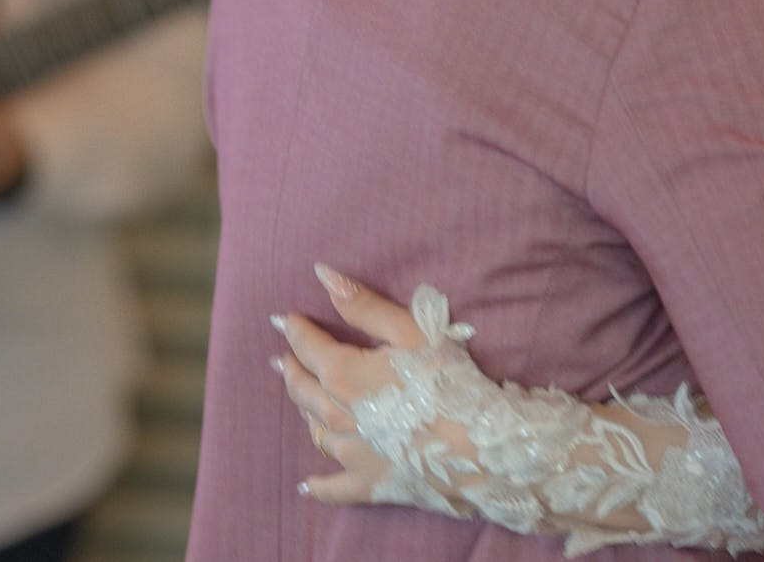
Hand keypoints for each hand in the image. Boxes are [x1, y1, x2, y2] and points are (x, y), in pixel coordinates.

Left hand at [272, 264, 426, 503]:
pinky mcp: (366, 484)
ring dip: (305, 411)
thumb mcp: (410, 331)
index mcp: (341, 374)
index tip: (284, 320)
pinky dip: (317, 486)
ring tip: (303, 400)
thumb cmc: (448, 381)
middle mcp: (335, 415)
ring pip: (314, 430)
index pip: (307, 346)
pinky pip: (331, 488)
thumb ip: (363, 305)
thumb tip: (322, 275)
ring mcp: (348, 454)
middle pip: (301, 389)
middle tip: (284, 359)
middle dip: (292, 369)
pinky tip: (306, 486)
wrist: (480, 446)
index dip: (294, 330)